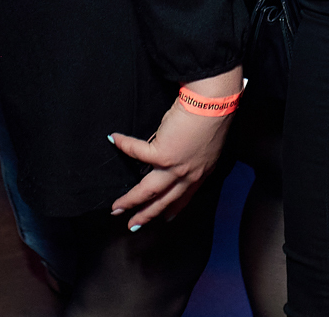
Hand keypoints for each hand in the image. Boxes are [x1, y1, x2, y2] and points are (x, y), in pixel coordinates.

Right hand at [108, 69, 240, 228]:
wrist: (214, 103)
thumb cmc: (213, 115)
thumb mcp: (207, 145)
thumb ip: (193, 154)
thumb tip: (176, 150)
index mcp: (202, 171)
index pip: (185, 196)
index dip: (175, 208)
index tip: (167, 219)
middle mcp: (189, 174)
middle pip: (164, 200)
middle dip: (147, 214)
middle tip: (133, 225)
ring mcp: (176, 167)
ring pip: (148, 190)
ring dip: (130, 200)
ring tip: (115, 208)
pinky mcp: (163, 154)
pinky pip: (137, 152)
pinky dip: (124, 144)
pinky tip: (114, 139)